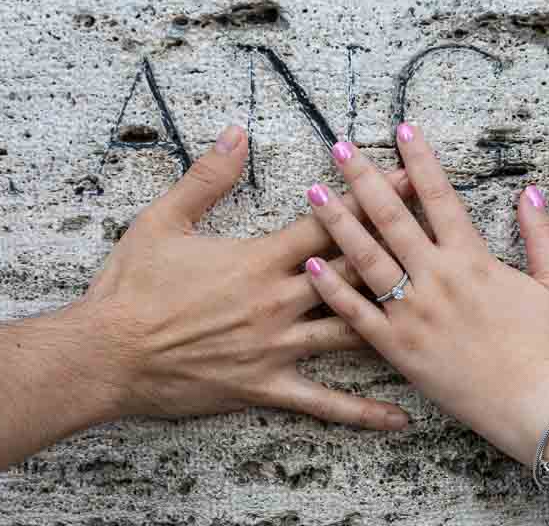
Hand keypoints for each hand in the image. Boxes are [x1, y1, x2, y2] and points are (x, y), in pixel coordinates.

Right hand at [77, 124, 410, 430]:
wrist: (103, 356)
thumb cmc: (130, 288)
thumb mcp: (163, 220)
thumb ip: (208, 176)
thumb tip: (238, 133)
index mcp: (259, 259)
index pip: (330, 221)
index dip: (374, 197)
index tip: (411, 177)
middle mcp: (278, 302)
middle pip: (354, 271)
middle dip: (401, 247)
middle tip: (445, 233)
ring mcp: (277, 348)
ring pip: (351, 333)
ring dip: (395, 319)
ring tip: (440, 316)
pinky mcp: (266, 387)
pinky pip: (323, 404)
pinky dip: (362, 411)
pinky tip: (400, 416)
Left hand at [300, 123, 548, 463]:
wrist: (534, 402)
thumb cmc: (548, 343)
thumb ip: (542, 234)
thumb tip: (531, 192)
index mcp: (472, 259)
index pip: (440, 196)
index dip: (420, 160)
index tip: (402, 129)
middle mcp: (437, 278)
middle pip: (392, 217)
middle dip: (364, 178)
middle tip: (339, 147)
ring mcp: (414, 313)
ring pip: (366, 259)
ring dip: (337, 223)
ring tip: (313, 192)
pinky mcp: (399, 348)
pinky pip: (358, 315)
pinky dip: (334, 290)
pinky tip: (312, 265)